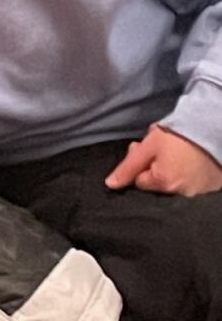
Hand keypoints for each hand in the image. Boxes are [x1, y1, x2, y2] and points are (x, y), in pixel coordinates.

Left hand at [105, 124, 221, 196]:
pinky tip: (190, 160)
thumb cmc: (178, 135)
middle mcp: (182, 193)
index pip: (139, 181)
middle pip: (156, 184)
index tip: (145, 151)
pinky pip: (193, 183)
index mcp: (164, 184)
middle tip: (161, 149)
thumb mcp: (148, 147)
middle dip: (154, 168)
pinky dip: (189, 174)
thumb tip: (110, 185)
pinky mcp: (212, 186)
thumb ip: (128, 167)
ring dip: (171, 171)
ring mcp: (199, 191)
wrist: (212, 126)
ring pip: (174, 184)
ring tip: (176, 153)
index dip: (140, 165)